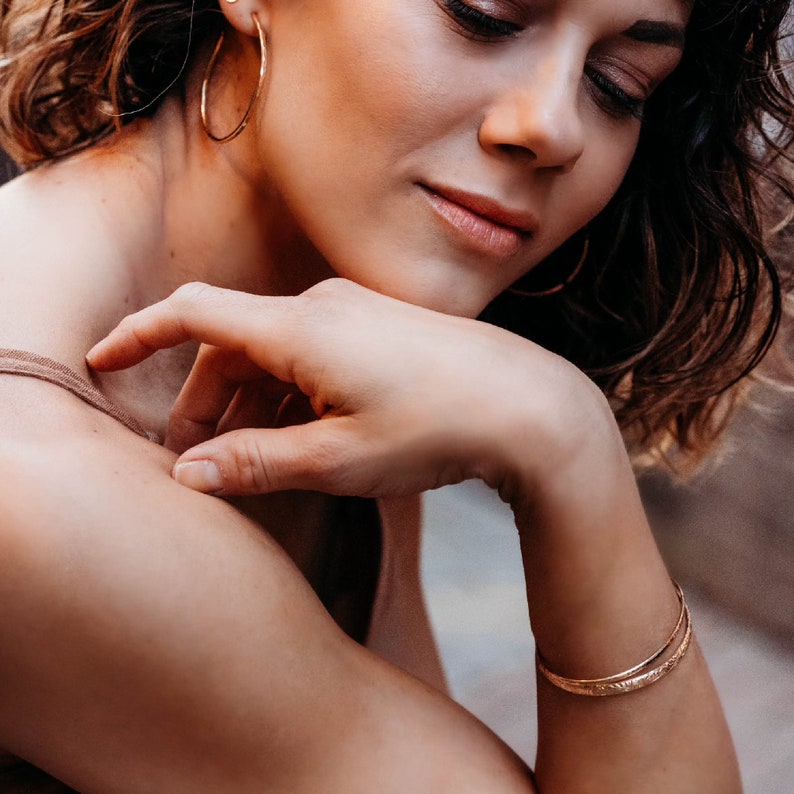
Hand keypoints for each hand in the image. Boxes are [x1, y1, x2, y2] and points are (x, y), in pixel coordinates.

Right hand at [87, 279, 602, 500]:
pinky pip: (312, 353)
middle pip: (233, 344)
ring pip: (273, 352)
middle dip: (203, 398)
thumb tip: (192, 473)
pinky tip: (297, 432)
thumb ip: (258, 463)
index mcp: (300, 328)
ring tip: (244, 456)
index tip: (104, 360)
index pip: (195, 314)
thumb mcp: (340, 459)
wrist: (531, 408)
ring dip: (248, 400)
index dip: (141, 335)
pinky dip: (288, 391)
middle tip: (195, 458)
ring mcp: (355, 314)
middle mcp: (323, 307)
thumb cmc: (438, 429)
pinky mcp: (380, 329)